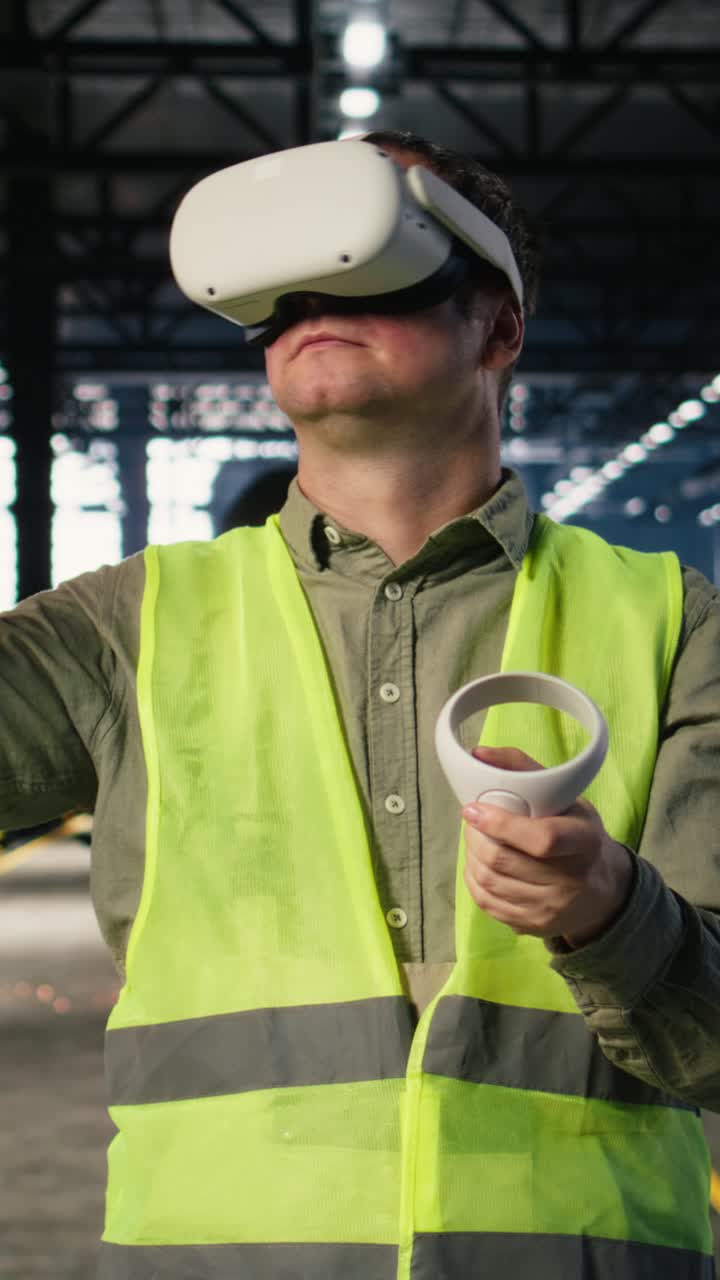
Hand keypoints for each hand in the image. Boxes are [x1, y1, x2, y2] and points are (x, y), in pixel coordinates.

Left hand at [462, 746, 634, 946]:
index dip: (499, 824)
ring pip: (490, 883)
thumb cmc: (578, 833)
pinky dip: (475, 881)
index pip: (540, 839)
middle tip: (473, 821)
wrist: (604, 890)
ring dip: (472, 857)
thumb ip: (524, 769)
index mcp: (584, 841)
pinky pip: (489, 905)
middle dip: (476, 837)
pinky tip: (479, 865)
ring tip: (476, 840)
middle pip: (504, 861)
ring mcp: (553, 908)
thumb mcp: (566, 797)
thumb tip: (477, 753)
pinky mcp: (536, 926)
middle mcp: (573, 880)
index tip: (473, 808)